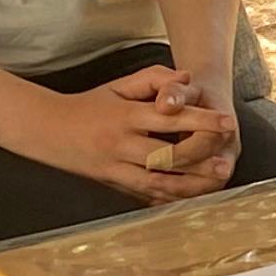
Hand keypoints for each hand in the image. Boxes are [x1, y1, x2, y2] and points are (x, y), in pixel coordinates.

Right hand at [19, 67, 231, 203]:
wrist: (48, 129)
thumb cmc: (90, 104)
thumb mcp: (119, 85)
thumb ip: (155, 78)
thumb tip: (188, 78)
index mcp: (126, 115)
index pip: (170, 117)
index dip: (201, 121)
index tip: (227, 122)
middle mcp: (122, 143)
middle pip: (167, 154)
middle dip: (199, 159)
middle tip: (226, 161)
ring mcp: (117, 167)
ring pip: (158, 180)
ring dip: (189, 184)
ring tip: (214, 182)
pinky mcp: (113, 183)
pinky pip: (145, 194)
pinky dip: (169, 197)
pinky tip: (190, 197)